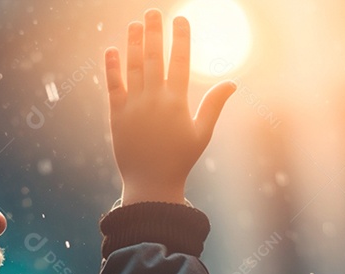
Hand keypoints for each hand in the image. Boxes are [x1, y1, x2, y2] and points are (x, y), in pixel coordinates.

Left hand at [105, 9, 235, 204]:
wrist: (150, 184)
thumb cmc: (180, 160)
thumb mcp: (201, 134)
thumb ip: (213, 105)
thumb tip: (232, 83)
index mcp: (177, 103)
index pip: (179, 62)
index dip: (180, 39)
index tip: (181, 20)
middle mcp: (154, 100)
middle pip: (153, 58)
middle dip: (153, 33)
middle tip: (152, 12)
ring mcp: (133, 107)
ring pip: (132, 68)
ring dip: (132, 43)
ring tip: (134, 24)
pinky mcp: (117, 116)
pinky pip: (113, 86)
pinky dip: (112, 67)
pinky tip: (111, 50)